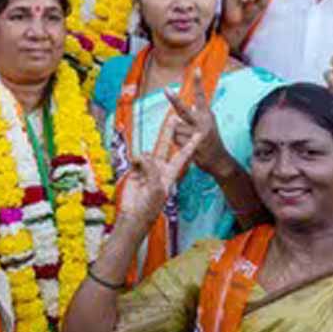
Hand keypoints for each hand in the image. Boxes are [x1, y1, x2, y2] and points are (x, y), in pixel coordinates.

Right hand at [117, 117, 201, 233]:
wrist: (133, 215)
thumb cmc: (149, 206)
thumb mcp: (156, 188)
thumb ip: (152, 169)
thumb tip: (145, 156)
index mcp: (170, 174)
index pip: (183, 155)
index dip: (191, 144)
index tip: (200, 133)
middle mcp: (160, 169)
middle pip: (165, 146)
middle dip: (168, 132)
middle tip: (173, 116)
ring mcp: (147, 169)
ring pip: (147, 154)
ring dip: (144, 159)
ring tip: (143, 177)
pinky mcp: (135, 170)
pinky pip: (136, 159)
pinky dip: (135, 162)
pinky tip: (135, 171)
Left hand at [163, 68, 225, 172]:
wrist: (218, 159)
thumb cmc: (210, 138)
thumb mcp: (208, 121)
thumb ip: (199, 111)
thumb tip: (192, 103)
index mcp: (206, 114)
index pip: (200, 96)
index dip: (198, 83)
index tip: (196, 69)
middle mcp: (202, 122)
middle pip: (184, 110)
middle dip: (174, 100)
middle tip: (166, 89)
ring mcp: (197, 135)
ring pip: (175, 128)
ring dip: (177, 132)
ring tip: (187, 138)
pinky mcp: (192, 146)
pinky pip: (176, 140)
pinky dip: (177, 142)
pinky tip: (186, 145)